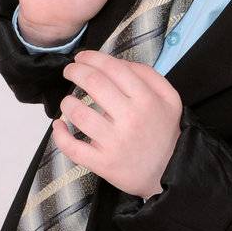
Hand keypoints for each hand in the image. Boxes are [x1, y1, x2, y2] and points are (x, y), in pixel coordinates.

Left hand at [51, 50, 182, 199]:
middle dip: (75, 71)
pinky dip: (60, 136)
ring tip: (68, 101)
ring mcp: (115, 142)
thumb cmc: (165, 131)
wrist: (172, 173)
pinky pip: (73, 148)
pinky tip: (59, 126)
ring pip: (79, 114)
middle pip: (93, 83)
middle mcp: (130, 118)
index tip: (82, 57)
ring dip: (67, 102)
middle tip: (70, 70)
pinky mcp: (103, 163)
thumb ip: (147, 74)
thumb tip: (117, 63)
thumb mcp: (169, 97)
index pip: (112, 68)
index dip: (92, 57)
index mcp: (145, 99)